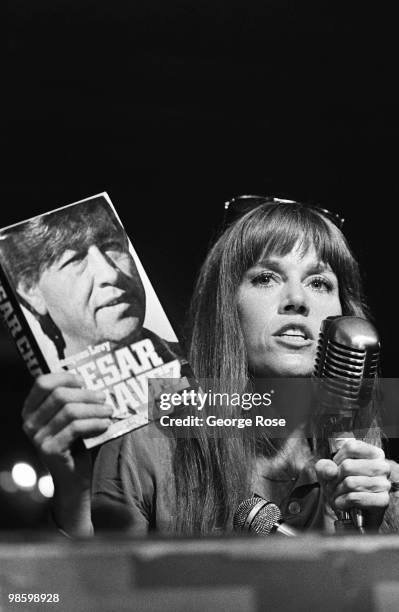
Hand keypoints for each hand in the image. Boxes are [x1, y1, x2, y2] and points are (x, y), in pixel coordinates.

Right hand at [22, 372, 112, 532]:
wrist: (74, 479)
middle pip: (59, 396)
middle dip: (86, 394)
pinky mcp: (49, 449)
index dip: (64, 377)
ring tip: (109, 411)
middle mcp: (29, 422)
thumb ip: (73, 400)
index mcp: (31, 410)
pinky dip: (94, 423)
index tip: (83, 381)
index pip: (43, 383)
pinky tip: (106, 424)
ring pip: (70, 411)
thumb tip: (92, 379)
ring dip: (94, 409)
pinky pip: (76, 428)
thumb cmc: (76, 443)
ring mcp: (37, 437)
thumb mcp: (70, 419)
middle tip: (104, 397)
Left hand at [315, 439, 390, 530]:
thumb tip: (331, 471)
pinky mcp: (382, 500)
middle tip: (334, 486)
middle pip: (348, 466)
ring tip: (338, 495)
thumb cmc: (343, 486)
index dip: (337, 459)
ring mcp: (384, 483)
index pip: (350, 447)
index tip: (337, 468)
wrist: (352, 512)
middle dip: (334, 479)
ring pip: (350, 483)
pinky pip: (355, 498)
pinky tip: (343, 503)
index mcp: (373, 453)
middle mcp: (382, 466)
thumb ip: (324, 466)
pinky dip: (343, 502)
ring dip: (337, 492)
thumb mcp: (328, 471)